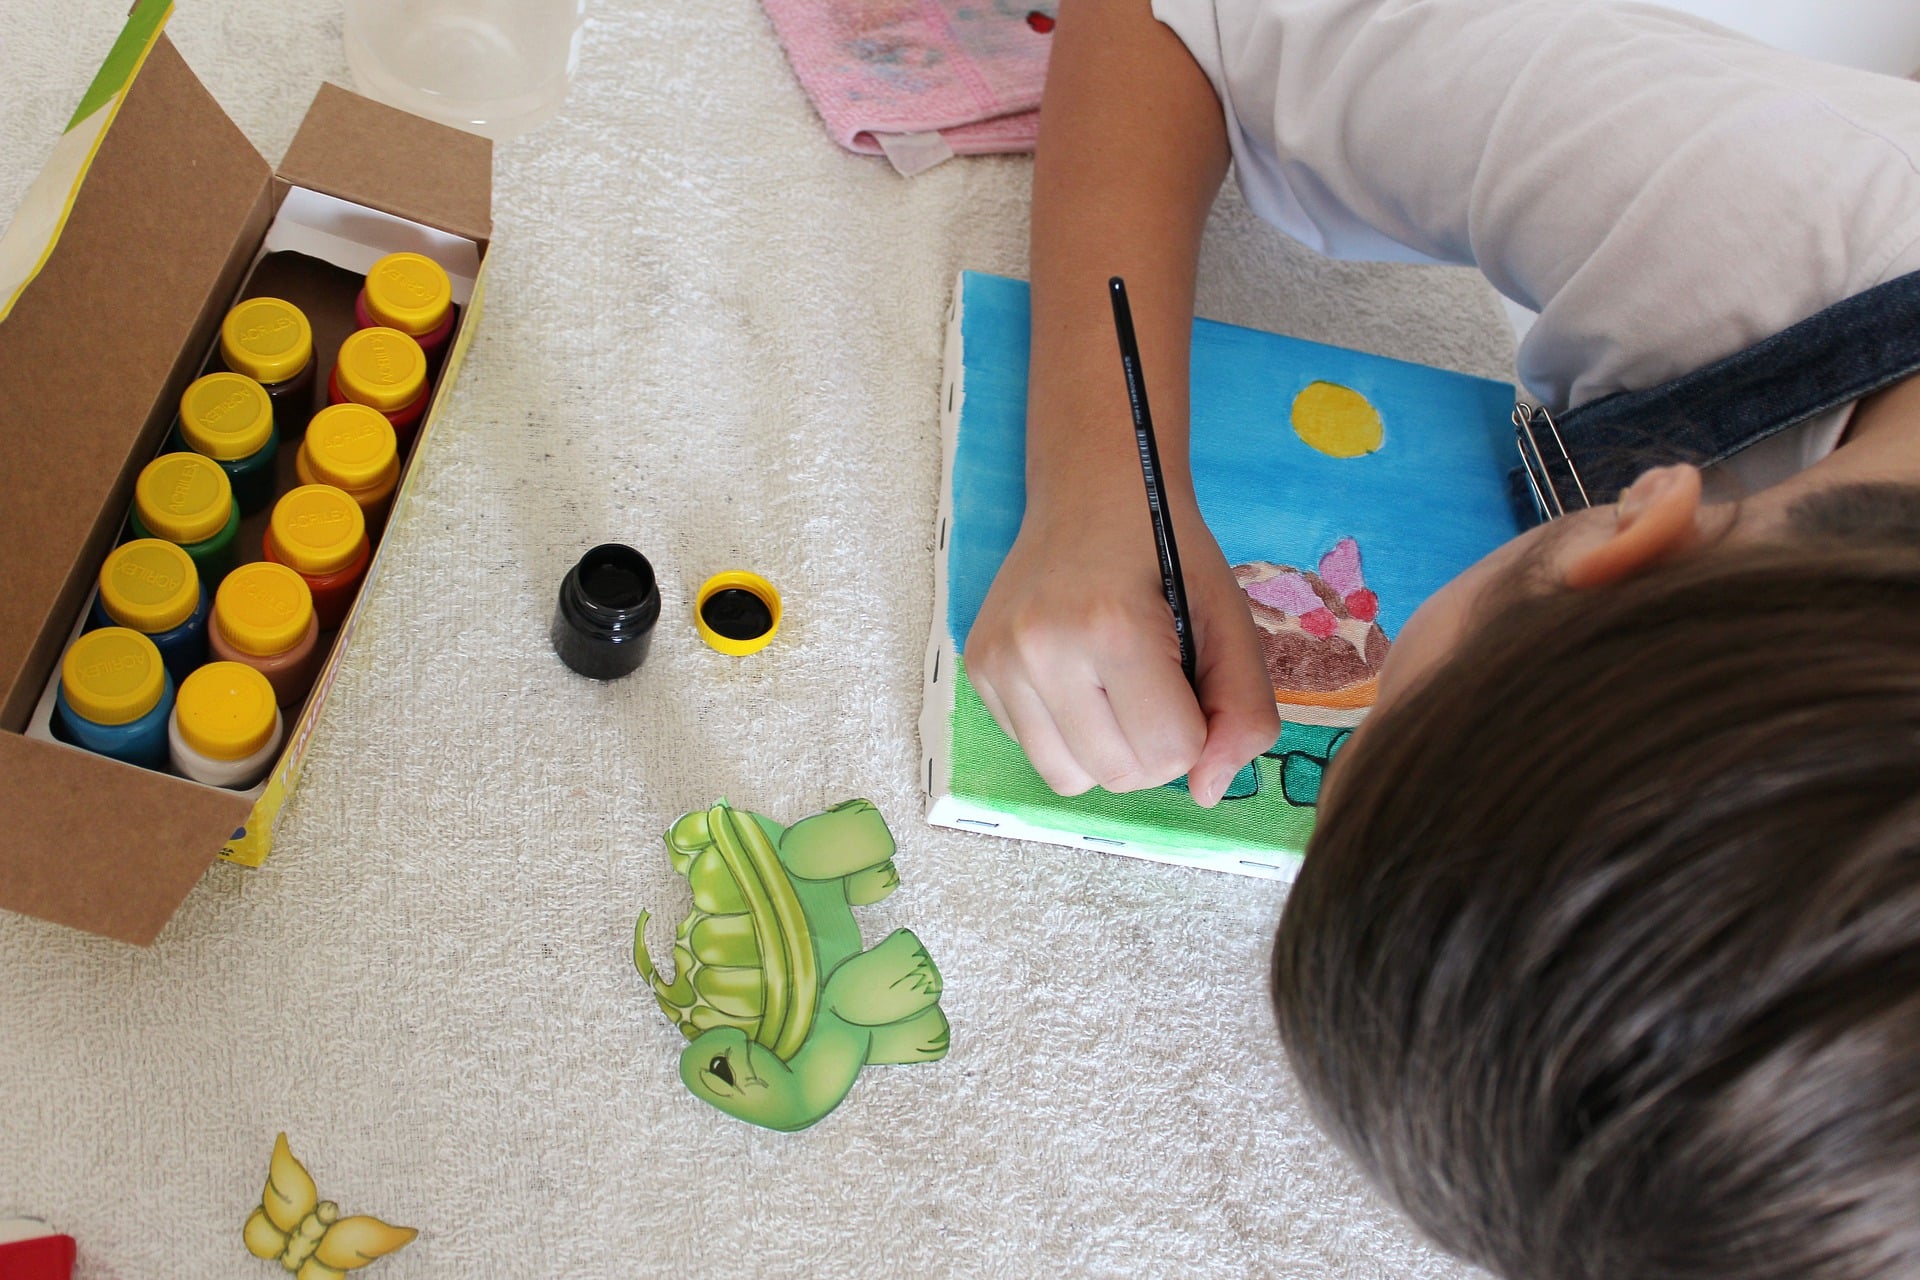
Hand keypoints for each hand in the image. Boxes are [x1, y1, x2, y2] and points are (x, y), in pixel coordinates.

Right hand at [964, 496, 1278, 806]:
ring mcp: (999, 662)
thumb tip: (1208, 792)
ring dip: (1108, 752)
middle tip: (1156, 685)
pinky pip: (1034, 751)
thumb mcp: (1229, 618)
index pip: (1170, 754)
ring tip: (1117, 691)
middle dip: (1153, 748)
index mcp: (1113, 628)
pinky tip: (1079, 681)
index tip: (1189, 680)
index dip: (1196, 730)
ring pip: (1070, 779)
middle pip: (1120, 776)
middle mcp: (1042, 649)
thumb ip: (1244, 708)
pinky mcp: (978, 670)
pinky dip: (1068, 734)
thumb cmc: (1167, 552)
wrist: (1090, 492)